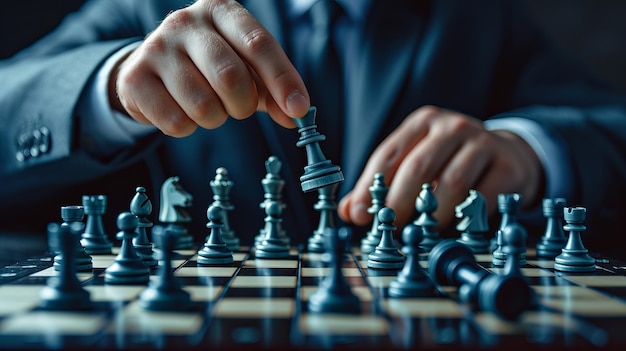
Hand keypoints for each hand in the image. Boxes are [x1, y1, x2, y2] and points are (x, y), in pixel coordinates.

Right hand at [109, 0, 309, 136]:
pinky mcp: (134, 78)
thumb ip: (273, 90)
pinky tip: (181, 110)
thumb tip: (296, 114)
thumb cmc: (210, 67)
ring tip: (207, 106)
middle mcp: (186, 21)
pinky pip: (176, 122)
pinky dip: (188, 128)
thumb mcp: (247, 69)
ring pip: (203, 105)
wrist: (152, 70)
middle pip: (230, 76)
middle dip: (243, 104)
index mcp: (221, 11)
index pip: (258, 44)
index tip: (298, 110)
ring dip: (215, 119)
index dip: (283, 80)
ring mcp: (156, 47)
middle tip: (238, 107)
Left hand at [337, 105, 544, 230]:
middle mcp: (452, 127)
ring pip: (452, 185)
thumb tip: (349, 212)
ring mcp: (483, 143)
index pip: (389, 154)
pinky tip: (454, 230)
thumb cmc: (450, 161)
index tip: (361, 215)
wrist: (508, 153)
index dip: (370, 187)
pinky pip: (482, 199)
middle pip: (418, 169)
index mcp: (423, 122)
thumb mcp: (415, 161)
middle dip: (399, 204)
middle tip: (391, 229)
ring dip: (432, 216)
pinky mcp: (508, 167)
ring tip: (421, 233)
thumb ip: (381, 185)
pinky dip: (465, 220)